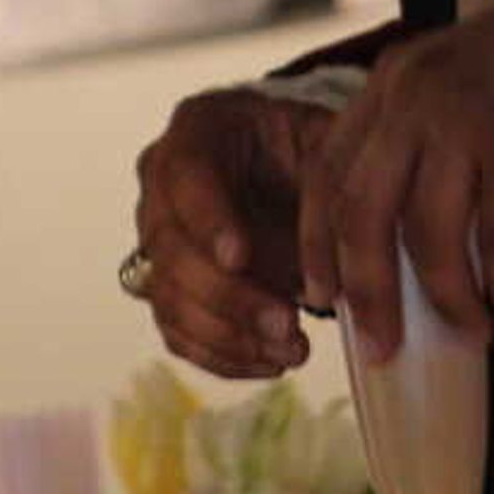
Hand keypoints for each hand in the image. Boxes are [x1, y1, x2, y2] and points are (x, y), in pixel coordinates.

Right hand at [128, 84, 328, 377]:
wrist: (291, 168)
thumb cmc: (307, 148)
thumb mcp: (325, 143)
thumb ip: (326, 185)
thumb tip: (334, 257)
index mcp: (196, 131)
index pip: (185, 173)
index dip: (207, 220)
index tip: (240, 258)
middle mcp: (161, 185)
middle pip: (170, 247)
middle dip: (227, 295)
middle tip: (286, 323)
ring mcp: (159, 241)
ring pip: (168, 297)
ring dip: (227, 335)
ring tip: (290, 351)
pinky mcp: (170, 287)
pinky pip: (177, 331)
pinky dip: (221, 356)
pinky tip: (269, 362)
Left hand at [298, 6, 493, 361]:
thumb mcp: (455, 89)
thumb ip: (420, 146)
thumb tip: (399, 249)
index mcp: (389, 85)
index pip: (327, 170)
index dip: (316, 240)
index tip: (321, 295)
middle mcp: (411, 98)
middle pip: (362, 211)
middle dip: (368, 290)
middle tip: (383, 347)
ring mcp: (462, 117)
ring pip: (427, 231)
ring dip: (447, 297)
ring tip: (472, 331)